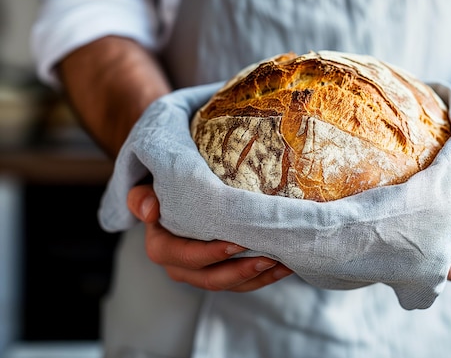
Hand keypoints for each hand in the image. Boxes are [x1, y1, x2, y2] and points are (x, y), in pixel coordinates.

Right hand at [126, 184, 293, 291]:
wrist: (175, 197)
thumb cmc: (164, 189)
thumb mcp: (147, 188)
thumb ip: (142, 196)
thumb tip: (149, 209)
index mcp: (162, 248)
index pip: (186, 257)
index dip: (211, 254)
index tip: (237, 243)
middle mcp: (180, 267)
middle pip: (212, 278)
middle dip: (242, 270)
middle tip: (268, 256)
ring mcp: (202, 273)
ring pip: (231, 284)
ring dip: (258, 276)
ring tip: (282, 261)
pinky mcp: (221, 273)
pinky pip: (244, 283)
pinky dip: (265, 276)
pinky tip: (286, 265)